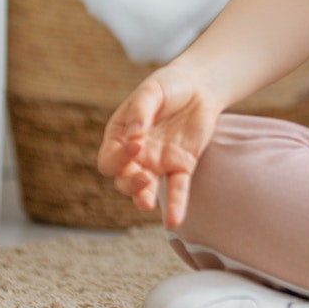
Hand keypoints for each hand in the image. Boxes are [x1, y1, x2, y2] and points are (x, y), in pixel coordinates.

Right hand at [96, 66, 223, 228]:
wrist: (200, 86)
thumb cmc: (169, 86)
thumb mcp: (152, 90)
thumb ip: (141, 109)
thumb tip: (134, 132)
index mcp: (120, 136)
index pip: (109, 158)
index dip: (118, 158)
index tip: (136, 144)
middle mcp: (136, 155)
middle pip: (122, 179)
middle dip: (129, 183)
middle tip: (144, 176)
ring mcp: (158, 163)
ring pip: (144, 190)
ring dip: (143, 197)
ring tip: (146, 203)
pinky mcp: (182, 166)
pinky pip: (177, 190)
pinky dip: (175, 205)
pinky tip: (174, 222)